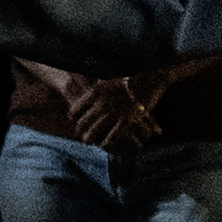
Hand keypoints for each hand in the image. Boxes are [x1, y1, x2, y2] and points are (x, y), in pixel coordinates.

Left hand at [54, 73, 174, 148]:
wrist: (148, 78)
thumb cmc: (129, 77)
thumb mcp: (107, 78)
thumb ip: (97, 86)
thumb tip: (83, 82)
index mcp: (95, 92)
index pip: (76, 109)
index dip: (73, 116)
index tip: (73, 120)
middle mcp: (102, 103)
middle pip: (83, 122)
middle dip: (80, 129)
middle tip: (80, 133)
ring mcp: (113, 113)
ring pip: (95, 131)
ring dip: (89, 138)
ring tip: (88, 141)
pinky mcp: (126, 121)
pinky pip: (112, 136)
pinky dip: (106, 142)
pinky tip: (103, 144)